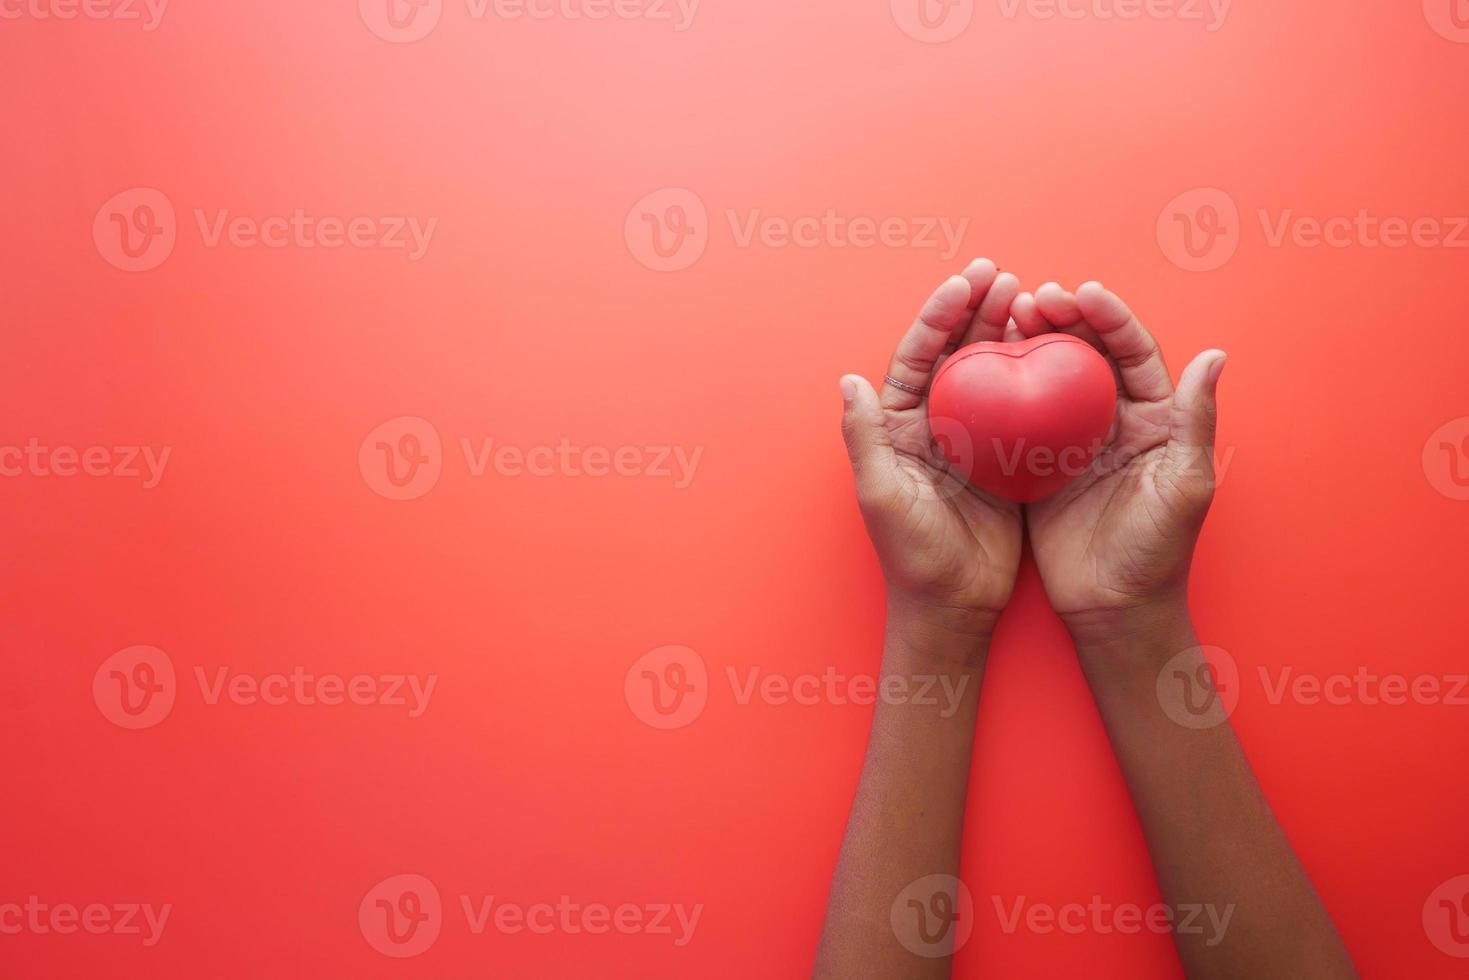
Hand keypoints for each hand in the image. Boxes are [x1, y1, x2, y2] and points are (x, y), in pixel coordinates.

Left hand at [840, 260, 1023, 634]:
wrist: (955, 605)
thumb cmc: (912, 555)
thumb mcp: (881, 494)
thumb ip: (864, 436)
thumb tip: (850, 380)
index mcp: (898, 425)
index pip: (916, 355)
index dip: (938, 316)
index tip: (965, 282)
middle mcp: (934, 423)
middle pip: (955, 352)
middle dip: (977, 310)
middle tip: (1004, 275)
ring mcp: (972, 438)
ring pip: (991, 370)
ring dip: (1009, 332)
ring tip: (1033, 296)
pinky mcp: (1007, 458)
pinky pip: (1025, 406)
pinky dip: (1040, 374)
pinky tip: (1061, 347)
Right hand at [1011, 281, 1225, 642]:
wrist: (1114, 609)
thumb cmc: (1158, 552)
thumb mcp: (1186, 485)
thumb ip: (1196, 420)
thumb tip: (1215, 354)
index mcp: (1154, 418)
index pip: (1132, 352)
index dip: (1110, 317)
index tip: (1082, 292)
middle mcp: (1112, 422)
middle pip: (1087, 353)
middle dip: (1063, 317)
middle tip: (1033, 297)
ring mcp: (1072, 442)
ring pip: (1049, 377)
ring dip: (1030, 342)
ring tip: (1005, 315)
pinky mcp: (1037, 466)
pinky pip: (1018, 416)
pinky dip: (1002, 387)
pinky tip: (981, 364)